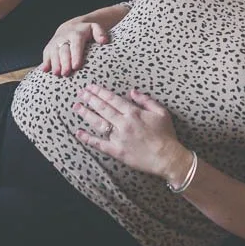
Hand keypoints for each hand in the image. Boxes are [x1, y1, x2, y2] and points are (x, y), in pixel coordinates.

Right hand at [43, 19, 108, 75]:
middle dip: (64, 62)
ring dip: (54, 63)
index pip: (76, 45)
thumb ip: (100, 33)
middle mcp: (64, 37)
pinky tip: (44, 70)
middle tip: (66, 73)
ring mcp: (55, 41)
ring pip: (54, 52)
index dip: (76, 56)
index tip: (76, 66)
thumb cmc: (86, 31)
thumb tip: (104, 41)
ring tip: (57, 74)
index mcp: (76, 33)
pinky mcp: (49, 46)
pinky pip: (46, 53)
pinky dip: (45, 62)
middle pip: (64, 50)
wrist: (71, 26)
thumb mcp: (94, 28)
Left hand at [72, 85, 189, 182]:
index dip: (100, 92)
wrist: (167, 158)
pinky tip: (79, 132)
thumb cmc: (166, 135)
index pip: (112, 99)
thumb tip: (132, 92)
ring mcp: (119, 138)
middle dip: (90, 99)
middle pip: (103, 108)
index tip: (91, 87)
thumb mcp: (161, 112)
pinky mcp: (117, 151)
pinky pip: (99, 144)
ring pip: (98, 123)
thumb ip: (146, 100)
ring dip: (86, 114)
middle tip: (81, 93)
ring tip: (76, 106)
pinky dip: (88, 138)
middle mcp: (124, 124)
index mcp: (134, 113)